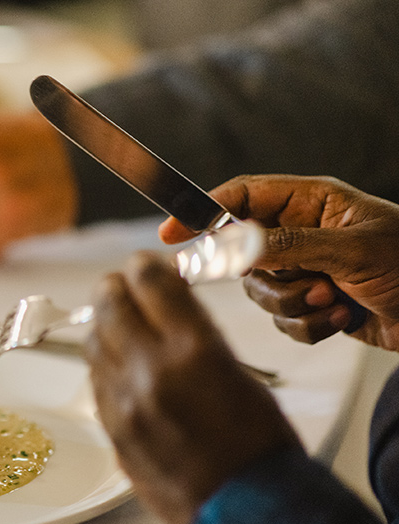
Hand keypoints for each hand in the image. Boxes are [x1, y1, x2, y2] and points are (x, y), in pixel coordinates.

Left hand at [86, 251, 301, 523]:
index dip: (145, 267)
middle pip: (108, 303)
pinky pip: (95, 381)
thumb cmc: (259, 446)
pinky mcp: (110, 430)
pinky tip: (124, 369)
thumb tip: (163, 305)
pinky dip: (106, 366)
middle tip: (125, 288)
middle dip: (116, 289)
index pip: (148, 280)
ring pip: (93, 341)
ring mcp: (123, 402)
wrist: (246, 513)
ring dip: (106, 327)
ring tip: (125, 328)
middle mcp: (149, 370)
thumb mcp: (238, 373)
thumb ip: (195, 335)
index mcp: (193, 349)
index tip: (147, 267)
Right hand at [158, 175, 398, 348]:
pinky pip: (282, 320)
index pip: (243, 196)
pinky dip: (310, 327)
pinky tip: (344, 320)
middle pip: (242, 253)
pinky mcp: (313, 306)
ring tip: (337, 301)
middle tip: (306, 282)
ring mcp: (306, 270)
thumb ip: (287, 244)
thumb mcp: (351, 250)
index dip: (205, 211)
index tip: (173, 234)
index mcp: (311, 203)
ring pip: (260, 293)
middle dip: (271, 278)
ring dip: (296, 306)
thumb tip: (232, 241)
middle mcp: (302, 234)